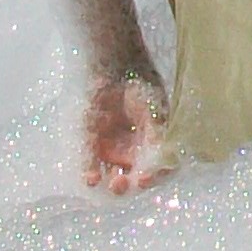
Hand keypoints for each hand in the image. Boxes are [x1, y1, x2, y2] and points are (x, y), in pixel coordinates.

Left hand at [81, 72, 168, 191]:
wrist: (113, 63)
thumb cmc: (139, 83)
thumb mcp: (154, 107)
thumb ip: (158, 135)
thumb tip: (161, 162)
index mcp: (152, 143)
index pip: (158, 168)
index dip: (154, 177)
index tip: (145, 179)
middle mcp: (133, 151)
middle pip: (135, 178)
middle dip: (132, 186)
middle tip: (127, 183)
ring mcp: (112, 150)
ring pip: (114, 178)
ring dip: (114, 186)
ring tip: (115, 183)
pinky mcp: (91, 146)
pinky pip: (91, 166)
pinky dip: (91, 175)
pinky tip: (93, 179)